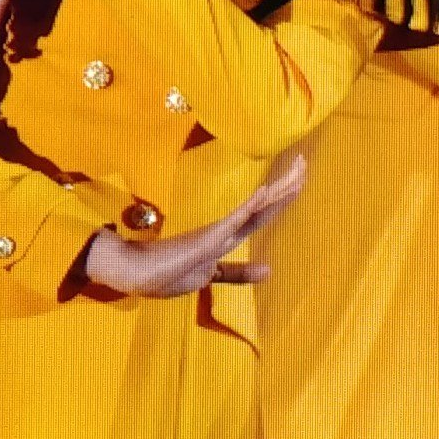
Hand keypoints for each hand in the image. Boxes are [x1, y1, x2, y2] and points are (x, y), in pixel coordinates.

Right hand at [82, 155, 305, 296]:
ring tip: (299, 170)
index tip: (298, 179)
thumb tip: (270, 271)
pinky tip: (267, 192)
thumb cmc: (165, 272)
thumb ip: (238, 273)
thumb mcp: (209, 275)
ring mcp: (217, 232)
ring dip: (279, 191)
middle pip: (265, 207)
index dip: (282, 199)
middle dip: (287, 186)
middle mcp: (225, 230)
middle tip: (304, 162)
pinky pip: (234, 220)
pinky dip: (252, 206)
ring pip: (256, 209)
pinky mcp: (206, 239)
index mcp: (227, 237)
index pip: (262, 215)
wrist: (133, 272)